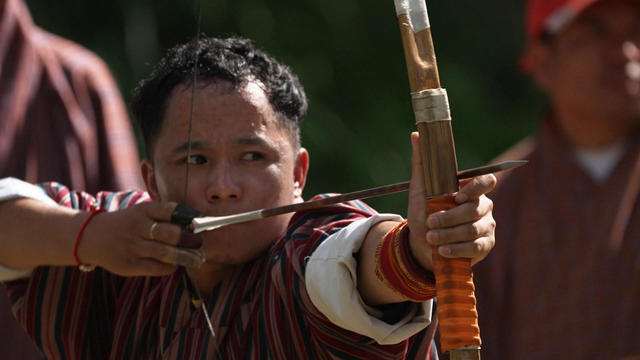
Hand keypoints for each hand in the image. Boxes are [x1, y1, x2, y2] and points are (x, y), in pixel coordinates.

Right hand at [78, 202, 203, 276]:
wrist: (91, 237)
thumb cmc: (127, 223)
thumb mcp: (141, 212)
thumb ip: (163, 216)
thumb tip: (193, 226)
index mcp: (143, 211)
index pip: (170, 210)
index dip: (188, 215)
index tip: (199, 220)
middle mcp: (138, 228)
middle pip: (171, 234)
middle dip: (190, 239)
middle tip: (199, 242)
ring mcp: (133, 247)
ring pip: (166, 253)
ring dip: (186, 256)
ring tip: (197, 258)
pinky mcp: (129, 265)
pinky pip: (157, 268)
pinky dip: (170, 267)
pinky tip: (176, 264)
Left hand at [406, 132, 495, 269]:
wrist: (422, 243)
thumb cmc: (424, 212)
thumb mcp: (420, 188)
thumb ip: (422, 162)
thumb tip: (416, 134)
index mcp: (471, 189)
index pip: (486, 181)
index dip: (475, 189)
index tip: (456, 196)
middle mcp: (483, 206)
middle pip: (474, 209)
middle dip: (449, 217)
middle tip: (429, 222)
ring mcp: (486, 226)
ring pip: (472, 229)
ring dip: (448, 234)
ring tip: (430, 238)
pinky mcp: (484, 245)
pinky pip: (475, 247)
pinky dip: (456, 249)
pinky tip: (442, 250)